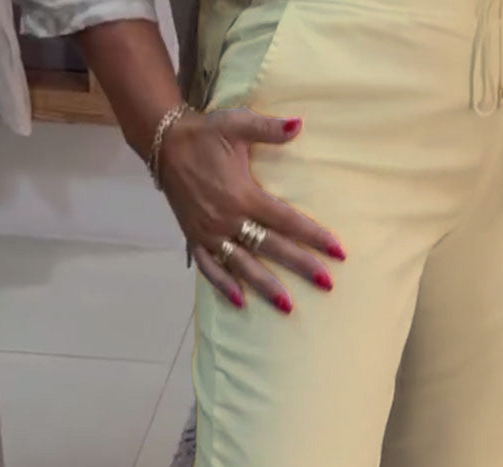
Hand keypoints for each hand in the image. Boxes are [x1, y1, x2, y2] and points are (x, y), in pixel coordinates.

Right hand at [158, 107, 345, 310]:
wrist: (164, 142)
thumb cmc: (205, 134)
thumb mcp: (237, 124)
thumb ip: (268, 128)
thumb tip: (299, 124)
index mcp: (243, 195)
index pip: (287, 221)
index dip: (314, 236)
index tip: (338, 252)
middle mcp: (228, 219)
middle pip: (271, 248)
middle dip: (300, 266)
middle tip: (327, 284)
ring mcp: (210, 233)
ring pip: (242, 266)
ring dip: (265, 286)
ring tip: (287, 306)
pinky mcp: (195, 239)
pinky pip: (210, 268)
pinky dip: (223, 285)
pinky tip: (241, 302)